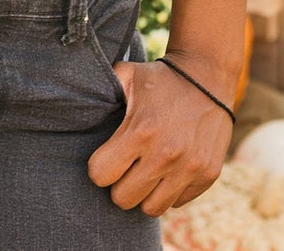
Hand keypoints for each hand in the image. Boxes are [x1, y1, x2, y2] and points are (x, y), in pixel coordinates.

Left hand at [87, 59, 232, 216]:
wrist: (207, 77)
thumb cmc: (159, 78)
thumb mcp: (127, 75)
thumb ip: (102, 88)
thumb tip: (75, 97)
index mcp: (140, 130)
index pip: (101, 175)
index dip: (99, 168)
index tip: (106, 157)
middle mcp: (166, 154)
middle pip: (123, 199)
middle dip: (119, 184)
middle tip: (125, 167)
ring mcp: (189, 168)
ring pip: (151, 209)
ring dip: (144, 193)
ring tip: (145, 172)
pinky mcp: (207, 175)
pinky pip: (177, 202)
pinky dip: (169, 191)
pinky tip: (168, 169)